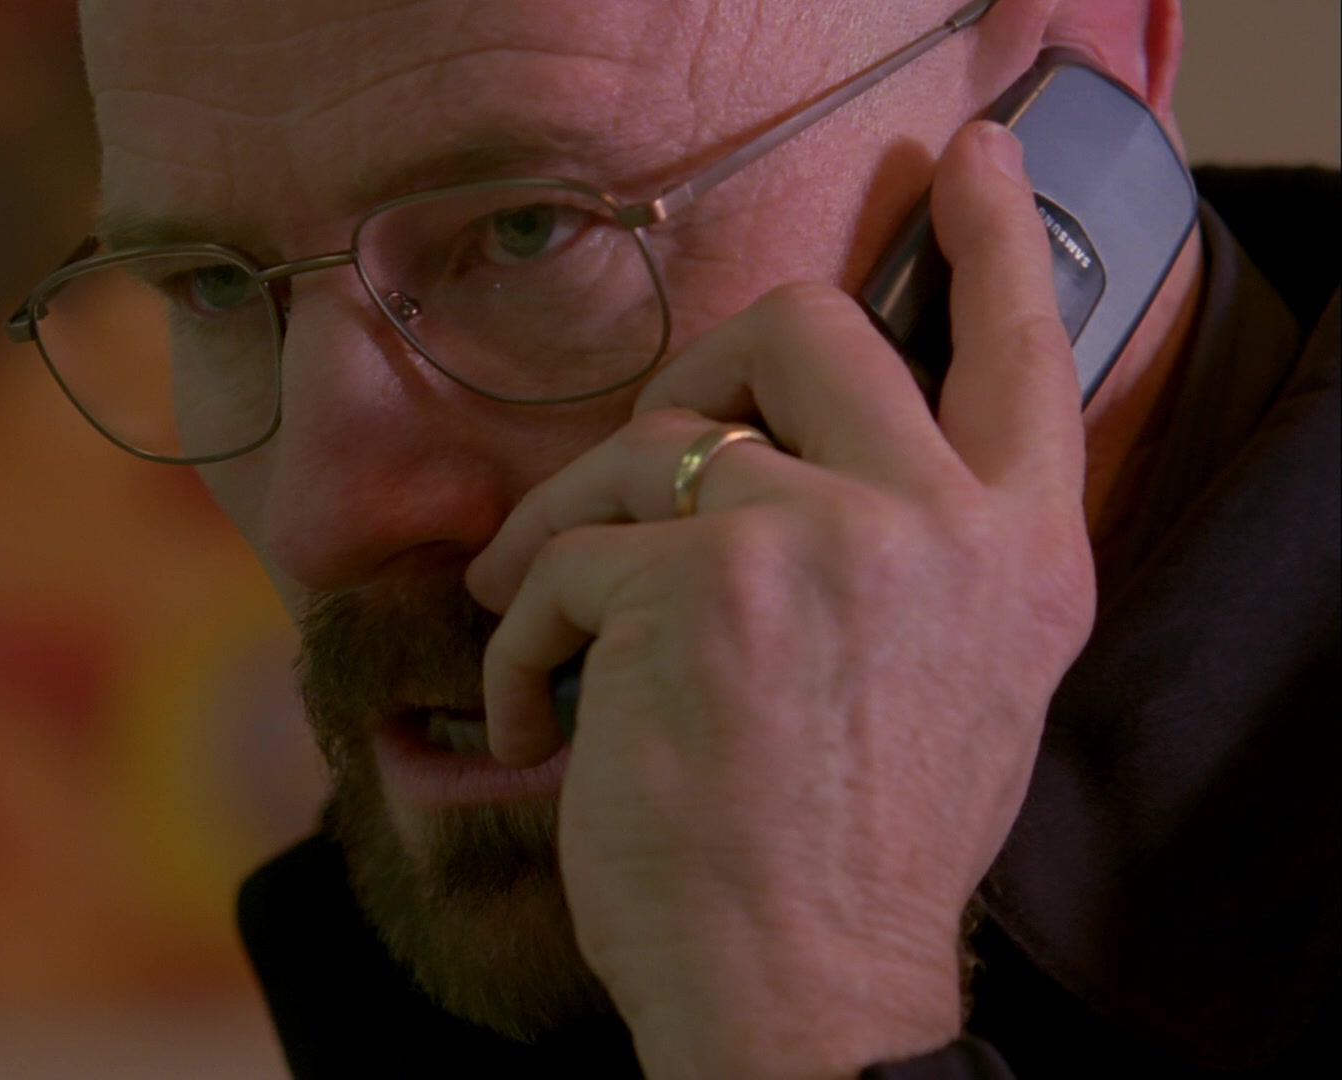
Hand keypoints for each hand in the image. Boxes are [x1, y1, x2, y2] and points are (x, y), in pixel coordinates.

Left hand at [464, 123, 1095, 1075]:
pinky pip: (559, 560)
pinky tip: (539, 722)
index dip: (992, 244)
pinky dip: (522, 641)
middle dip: (693, 376)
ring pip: (643, 441)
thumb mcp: (948, 683)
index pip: (1027, 354)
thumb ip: (914, 552)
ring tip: (540, 630)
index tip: (965, 162)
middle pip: (801, 329)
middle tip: (640, 461)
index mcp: (1018, 553)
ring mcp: (817, 541)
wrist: (805, 991)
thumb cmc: (851, 850)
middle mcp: (935, 523)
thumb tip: (794, 458)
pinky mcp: (692, 587)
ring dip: (564, 532)